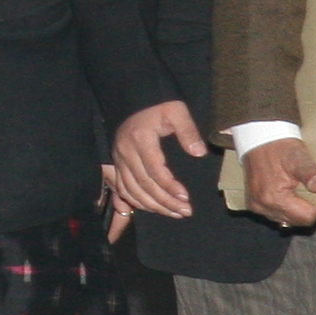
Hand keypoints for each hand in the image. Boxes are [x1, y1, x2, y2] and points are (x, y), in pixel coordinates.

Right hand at [103, 101, 202, 240]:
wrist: (135, 100)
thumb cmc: (158, 106)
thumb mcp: (176, 110)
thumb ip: (188, 130)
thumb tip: (198, 152)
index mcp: (140, 138)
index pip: (154, 169)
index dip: (170, 187)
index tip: (185, 197)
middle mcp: (125, 151)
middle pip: (144, 185)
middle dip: (165, 202)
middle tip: (184, 211)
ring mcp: (118, 159)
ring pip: (132, 191)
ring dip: (153, 206)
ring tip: (174, 213)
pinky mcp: (117, 164)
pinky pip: (123, 189)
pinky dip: (137, 202)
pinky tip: (153, 208)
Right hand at [243, 136, 315, 227]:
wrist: (258, 139)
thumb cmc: (279, 147)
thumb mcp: (298, 157)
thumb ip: (311, 173)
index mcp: (274, 198)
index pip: (305, 217)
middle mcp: (262, 206)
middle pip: (296, 220)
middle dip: (306, 208)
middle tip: (309, 191)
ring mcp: (256, 206)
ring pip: (285, 219)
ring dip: (294, 209)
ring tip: (297, 191)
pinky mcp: (253, 204)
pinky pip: (274, 214)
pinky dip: (283, 207)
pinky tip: (286, 194)